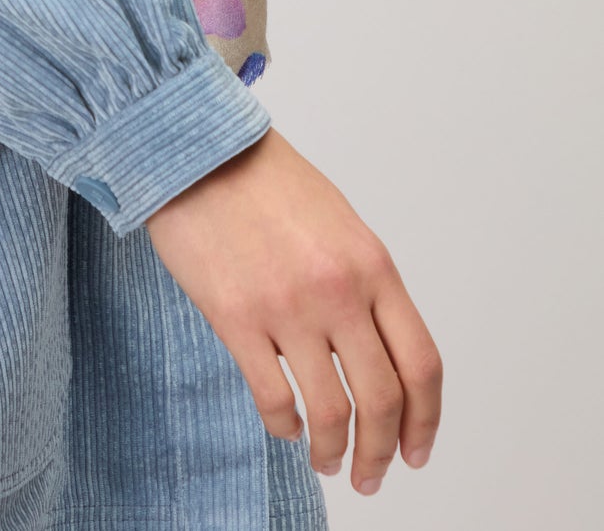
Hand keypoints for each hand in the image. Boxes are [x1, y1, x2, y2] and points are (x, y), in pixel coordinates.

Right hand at [143, 126, 442, 497]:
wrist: (199, 149)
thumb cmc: (266, 180)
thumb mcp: (339, 224)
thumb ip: (364, 286)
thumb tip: (376, 356)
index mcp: (373, 266)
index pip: (421, 364)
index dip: (425, 421)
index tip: (416, 450)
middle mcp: (338, 291)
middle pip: (381, 400)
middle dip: (382, 452)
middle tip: (372, 474)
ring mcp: (286, 307)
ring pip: (330, 412)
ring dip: (333, 452)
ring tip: (328, 462)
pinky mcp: (236, 318)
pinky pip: (273, 397)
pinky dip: (284, 427)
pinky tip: (286, 427)